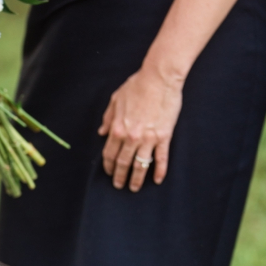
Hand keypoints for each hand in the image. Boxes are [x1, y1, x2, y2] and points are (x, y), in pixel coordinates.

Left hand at [99, 64, 183, 191]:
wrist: (159, 78)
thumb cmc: (137, 86)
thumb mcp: (115, 100)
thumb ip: (108, 118)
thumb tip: (101, 132)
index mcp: (117, 129)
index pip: (109, 154)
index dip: (108, 166)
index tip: (109, 173)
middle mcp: (131, 137)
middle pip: (123, 163)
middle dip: (120, 177)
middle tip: (119, 185)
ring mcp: (148, 138)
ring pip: (140, 165)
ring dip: (136, 179)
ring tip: (134, 187)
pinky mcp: (164, 137)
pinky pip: (161, 158)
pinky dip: (159, 171)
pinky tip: (157, 180)